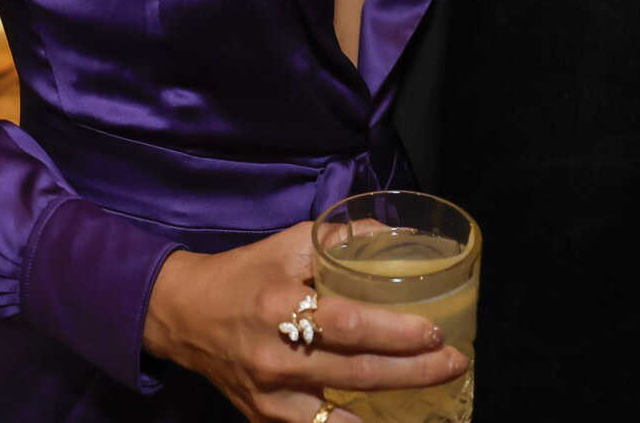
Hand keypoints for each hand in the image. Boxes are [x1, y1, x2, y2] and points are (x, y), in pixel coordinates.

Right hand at [144, 223, 467, 422]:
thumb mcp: (286, 245)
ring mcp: (270, 395)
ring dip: (393, 406)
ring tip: (435, 390)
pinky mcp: (265, 418)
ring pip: (341, 414)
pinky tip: (387, 420)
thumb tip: (391, 234)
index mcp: (281, 305)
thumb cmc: (243, 274)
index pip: (349, 324)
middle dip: (414, 371)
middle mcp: (276, 355)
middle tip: (455, 362)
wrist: (183, 316)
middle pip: (357, 372)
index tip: (435, 331)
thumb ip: (338, 241)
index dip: (396, 332)